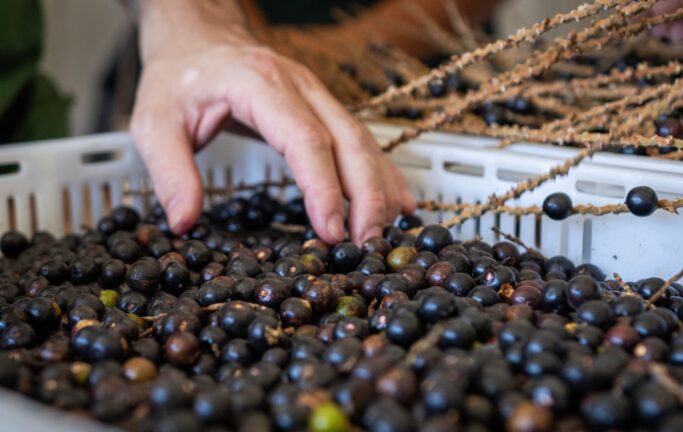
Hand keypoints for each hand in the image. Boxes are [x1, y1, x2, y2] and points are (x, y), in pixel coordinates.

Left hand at [130, 0, 414, 244]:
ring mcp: (318, 94)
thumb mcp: (154, 122)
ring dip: (379, 188)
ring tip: (384, 233)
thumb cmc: (179, 79)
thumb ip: (169, 171)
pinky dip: (384, 174)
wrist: (199, 38)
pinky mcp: (325, 107)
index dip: (322, 186)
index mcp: (260, 84)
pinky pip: (363, 141)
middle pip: (349, 140)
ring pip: (363, 141)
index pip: (304, 138)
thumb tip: (184, 222)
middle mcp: (300, 86)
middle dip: (365, 194)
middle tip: (366, 243)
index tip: (330, 231)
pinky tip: (399, 203)